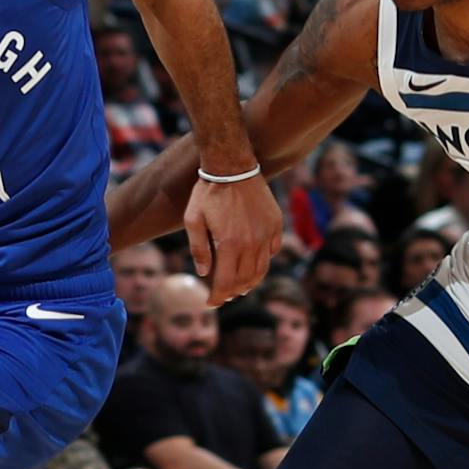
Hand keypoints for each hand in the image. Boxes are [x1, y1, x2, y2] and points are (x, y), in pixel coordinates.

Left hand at [186, 172, 281, 305]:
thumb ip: (199, 249)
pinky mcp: (275, 224)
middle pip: (245, 281)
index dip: (217, 297)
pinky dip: (263, 262)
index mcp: (229, 245)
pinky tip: (254, 262)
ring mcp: (266, 234)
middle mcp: (252, 243)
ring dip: (250, 282)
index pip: (225, 283)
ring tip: (239, 286)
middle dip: (232, 292)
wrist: (233, 166)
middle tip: (223, 294)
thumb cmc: (208, 192)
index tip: (210, 303)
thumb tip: (204, 273)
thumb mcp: (193, 220)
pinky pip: (273, 251)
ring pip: (262, 270)